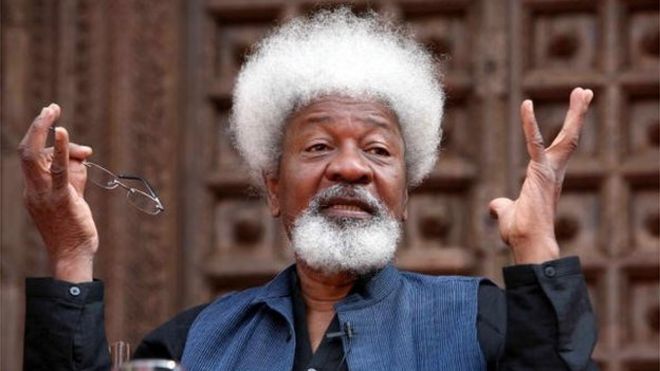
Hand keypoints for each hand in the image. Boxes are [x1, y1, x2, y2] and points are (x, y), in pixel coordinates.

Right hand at [18, 104, 97, 281]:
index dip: (45, 140)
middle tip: (51, 107)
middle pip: (27, 152)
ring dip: (41, 129)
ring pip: (34, 157)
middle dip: (36, 126)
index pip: (34, 157)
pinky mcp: (61, 199)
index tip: (54, 123)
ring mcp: (44, 195)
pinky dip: (61, 149)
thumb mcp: (72, 196)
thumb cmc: (73, 228)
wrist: (73, 255)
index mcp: (32, 189)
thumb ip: (75, 174)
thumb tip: (83, 153)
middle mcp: (33, 190)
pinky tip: (63, 132)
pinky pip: (58, 171)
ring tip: (52, 111)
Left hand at [489, 88, 593, 263]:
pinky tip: (526, 104)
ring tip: (583, 91)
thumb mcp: (508, 214)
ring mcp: (549, 171)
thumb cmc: (520, 232)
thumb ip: (502, 206)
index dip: (567, 130)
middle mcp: (553, 171)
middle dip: (578, 114)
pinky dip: (529, 123)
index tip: (572, 116)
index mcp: (546, 177)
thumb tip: (495, 206)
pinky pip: (533, 142)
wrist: (527, 243)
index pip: (559, 148)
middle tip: (585, 92)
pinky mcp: (539, 172)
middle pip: (570, 138)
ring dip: (576, 114)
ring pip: (567, 137)